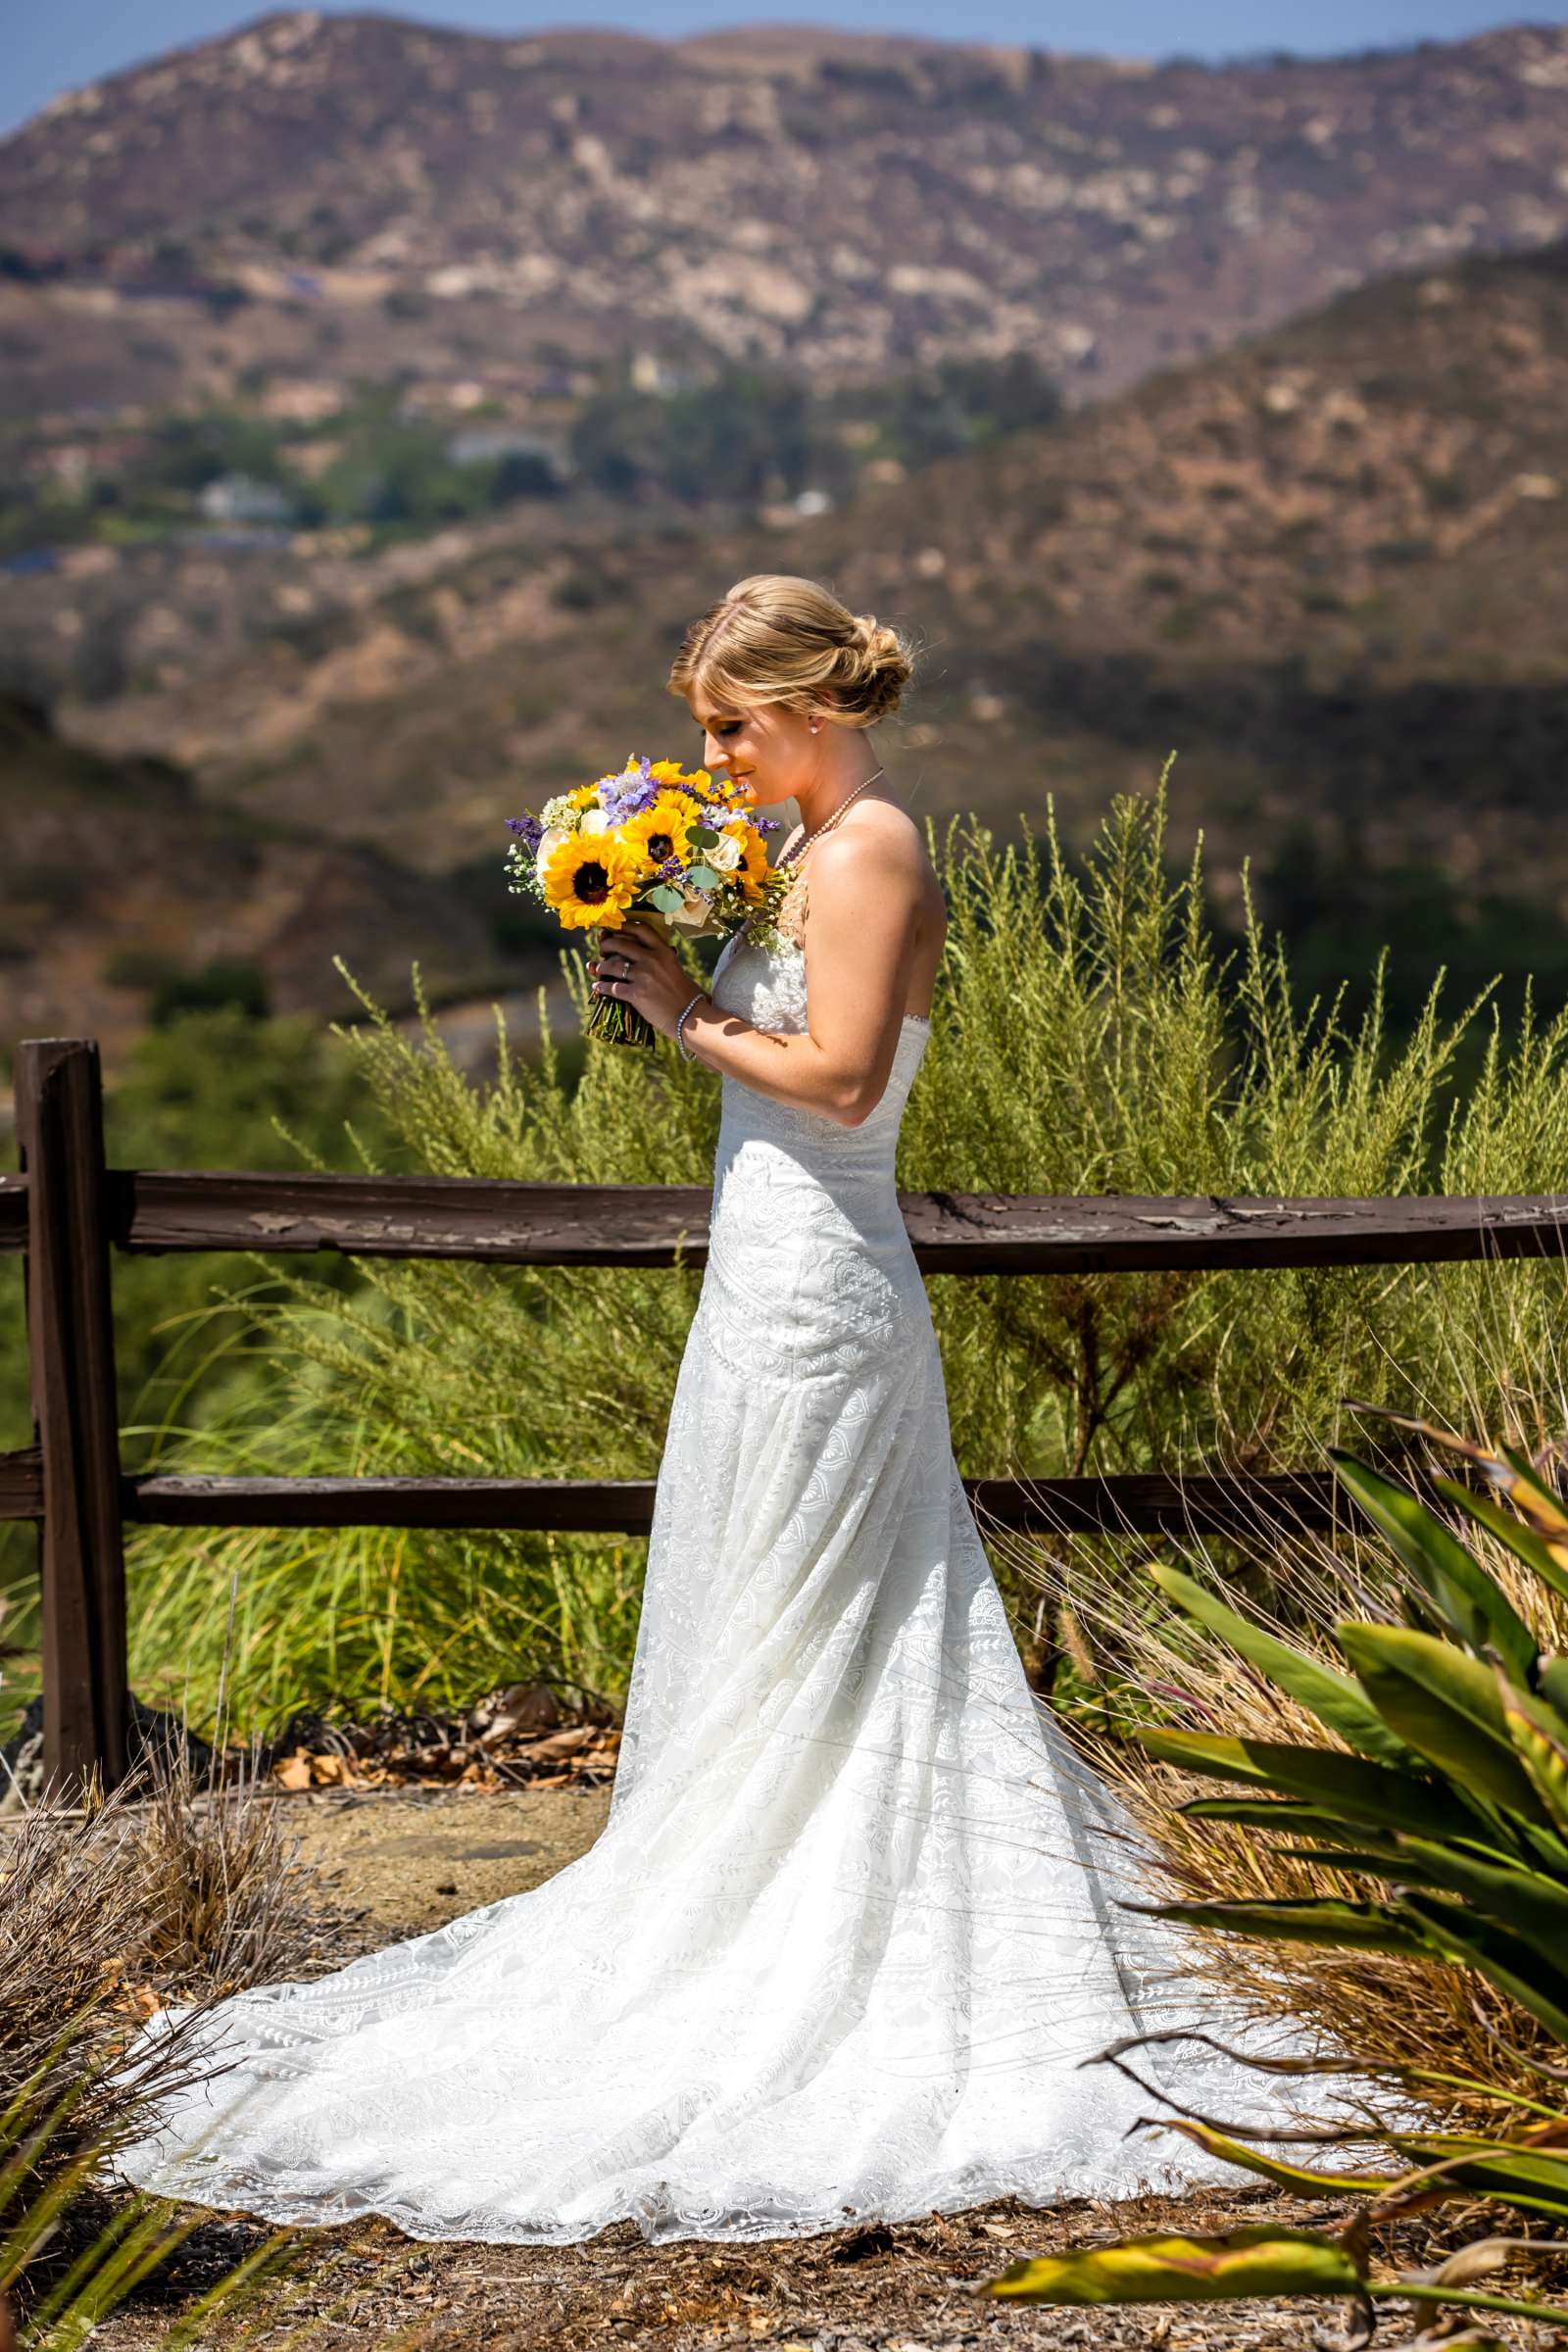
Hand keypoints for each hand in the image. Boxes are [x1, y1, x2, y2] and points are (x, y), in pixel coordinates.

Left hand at [587, 918, 706, 1039]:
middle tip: (603, 948)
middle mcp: (652, 960)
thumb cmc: (686, 995)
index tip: (615, 928)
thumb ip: (662, 959)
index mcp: (664, 951)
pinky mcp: (636, 994)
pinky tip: (597, 987)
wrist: (691, 1017)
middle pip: (621, 944)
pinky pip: (612, 987)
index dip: (625, 926)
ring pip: (613, 965)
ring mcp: (643, 976)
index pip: (641, 930)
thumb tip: (648, 954)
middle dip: (607, 944)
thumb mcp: (676, 969)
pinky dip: (601, 987)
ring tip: (597, 968)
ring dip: (601, 966)